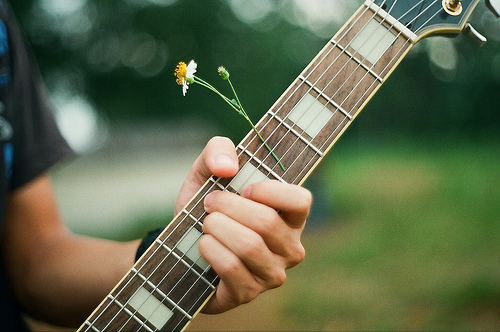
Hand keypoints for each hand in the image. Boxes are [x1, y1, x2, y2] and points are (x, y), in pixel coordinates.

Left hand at [175, 136, 310, 313]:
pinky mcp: (249, 292)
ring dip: (217, 227)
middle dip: (228, 207)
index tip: (245, 188)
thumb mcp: (207, 171)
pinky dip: (209, 249)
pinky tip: (203, 244)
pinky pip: (231, 266)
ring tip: (206, 223)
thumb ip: (217, 150)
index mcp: (292, 217)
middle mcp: (291, 248)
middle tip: (210, 203)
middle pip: (266, 222)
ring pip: (248, 245)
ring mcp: (272, 274)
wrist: (184, 246)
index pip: (301, 201)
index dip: (270, 191)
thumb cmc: (206, 207)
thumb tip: (227, 166)